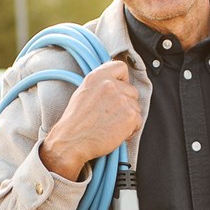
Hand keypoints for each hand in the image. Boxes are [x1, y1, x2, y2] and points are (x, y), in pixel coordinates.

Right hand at [39, 60, 140, 180]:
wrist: (71, 141)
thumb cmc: (74, 122)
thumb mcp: (83, 92)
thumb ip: (101, 84)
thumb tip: (116, 84)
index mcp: (97, 76)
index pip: (121, 67)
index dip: (123, 79)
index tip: (119, 89)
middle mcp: (111, 85)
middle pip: (132, 90)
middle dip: (125, 103)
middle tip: (111, 115)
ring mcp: (122, 100)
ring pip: (136, 106)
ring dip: (128, 117)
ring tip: (111, 125)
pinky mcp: (130, 116)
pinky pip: (138, 120)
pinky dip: (130, 129)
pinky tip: (116, 133)